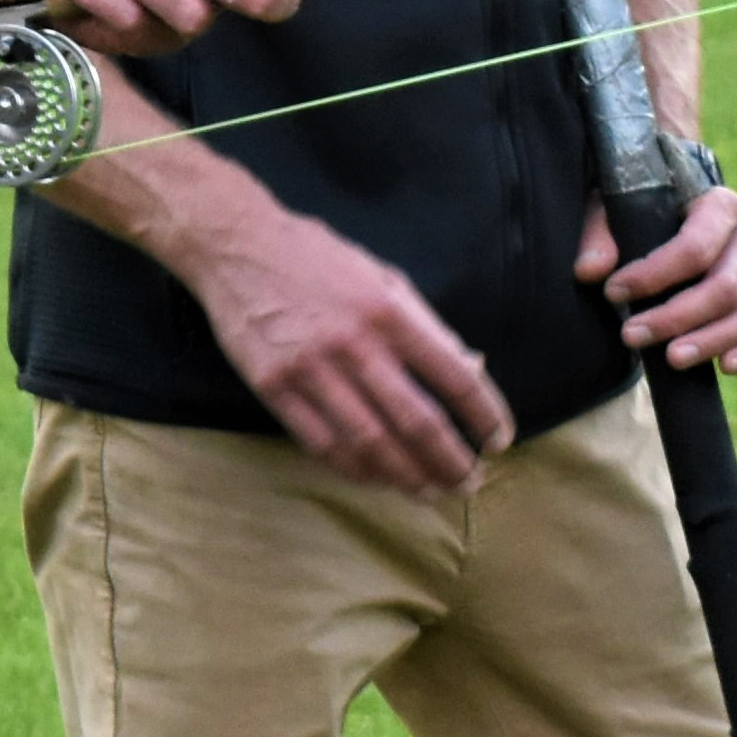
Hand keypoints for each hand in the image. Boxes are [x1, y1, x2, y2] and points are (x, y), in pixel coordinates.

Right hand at [186, 208, 517, 493]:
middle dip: (450, 461)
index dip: (483, 414)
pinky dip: (355, 470)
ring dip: (407, 476)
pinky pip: (321, 443)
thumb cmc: (317, 257)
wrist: (237, 245)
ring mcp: (309, 368)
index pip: (452, 375)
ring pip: (369, 443)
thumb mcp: (381, 274)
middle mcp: (352, 343)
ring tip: (431, 491)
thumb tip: (469, 368)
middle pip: (415, 421)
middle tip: (470, 483)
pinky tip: (377, 479)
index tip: (499, 440)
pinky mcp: (273, 386)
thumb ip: (424, 323)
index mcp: (387, 311)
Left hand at [574, 186, 736, 373]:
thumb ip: (599, 234)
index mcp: (719, 207)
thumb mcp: (610, 209)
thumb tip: (589, 271)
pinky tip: (726, 367)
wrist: (659, 226)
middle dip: (676, 317)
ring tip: (669, 360)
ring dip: (708, 342)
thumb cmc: (634, 213)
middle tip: (630, 335)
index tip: (613, 292)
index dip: (656, 273)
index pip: (697, 244)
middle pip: (724, 287)